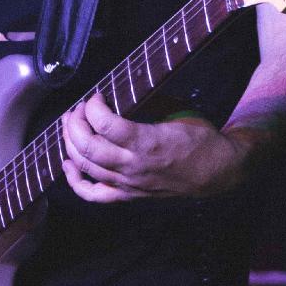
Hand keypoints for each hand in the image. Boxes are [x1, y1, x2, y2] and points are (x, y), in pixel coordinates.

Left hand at [61, 91, 254, 201]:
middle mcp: (133, 166)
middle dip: (75, 123)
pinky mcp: (127, 194)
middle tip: (78, 109)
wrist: (216, 172)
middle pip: (88, 146)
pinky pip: (92, 194)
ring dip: (71, 143)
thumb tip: (124, 90)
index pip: (105, 125)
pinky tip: (68, 164)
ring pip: (85, 166)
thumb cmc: (200, 139)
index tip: (96, 96)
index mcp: (147, 143)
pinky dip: (74, 180)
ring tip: (70, 126)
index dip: (93, 107)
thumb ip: (149, 103)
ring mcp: (128, 183)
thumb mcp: (177, 112)